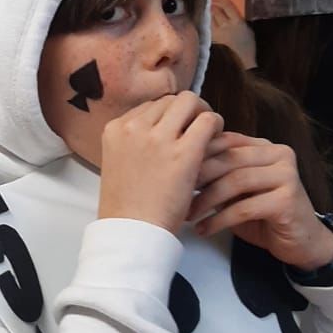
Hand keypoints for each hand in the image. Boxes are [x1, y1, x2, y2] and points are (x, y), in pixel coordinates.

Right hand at [98, 93, 223, 234]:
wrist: (132, 232)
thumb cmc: (126, 207)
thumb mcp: (117, 163)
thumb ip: (133, 143)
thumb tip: (160, 131)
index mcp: (114, 129)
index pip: (149, 106)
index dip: (167, 116)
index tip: (177, 130)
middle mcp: (134, 127)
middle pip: (169, 100)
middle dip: (186, 111)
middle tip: (196, 128)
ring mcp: (158, 138)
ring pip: (190, 102)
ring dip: (202, 114)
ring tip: (208, 133)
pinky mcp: (184, 152)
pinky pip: (208, 120)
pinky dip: (216, 125)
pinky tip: (217, 140)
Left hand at [188, 132, 332, 267]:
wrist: (301, 241)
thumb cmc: (263, 215)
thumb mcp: (237, 190)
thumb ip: (218, 174)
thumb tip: (178, 166)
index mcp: (263, 146)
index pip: (225, 140)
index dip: (196, 155)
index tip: (171, 171)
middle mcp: (278, 154)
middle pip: (229, 159)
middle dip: (198, 176)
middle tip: (176, 193)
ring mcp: (286, 175)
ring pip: (236, 181)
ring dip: (206, 200)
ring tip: (188, 214)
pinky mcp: (287, 200)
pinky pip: (245, 208)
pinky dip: (219, 220)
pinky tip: (204, 229)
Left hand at [210, 0, 256, 68]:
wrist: (244, 57)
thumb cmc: (248, 41)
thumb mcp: (246, 26)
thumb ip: (237, 16)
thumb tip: (228, 6)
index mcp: (237, 21)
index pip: (226, 6)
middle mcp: (226, 26)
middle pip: (216, 11)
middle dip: (212, 4)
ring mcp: (219, 33)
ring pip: (210, 18)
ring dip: (209, 12)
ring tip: (208, 8)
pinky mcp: (214, 39)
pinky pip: (209, 27)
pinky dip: (208, 22)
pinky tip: (207, 19)